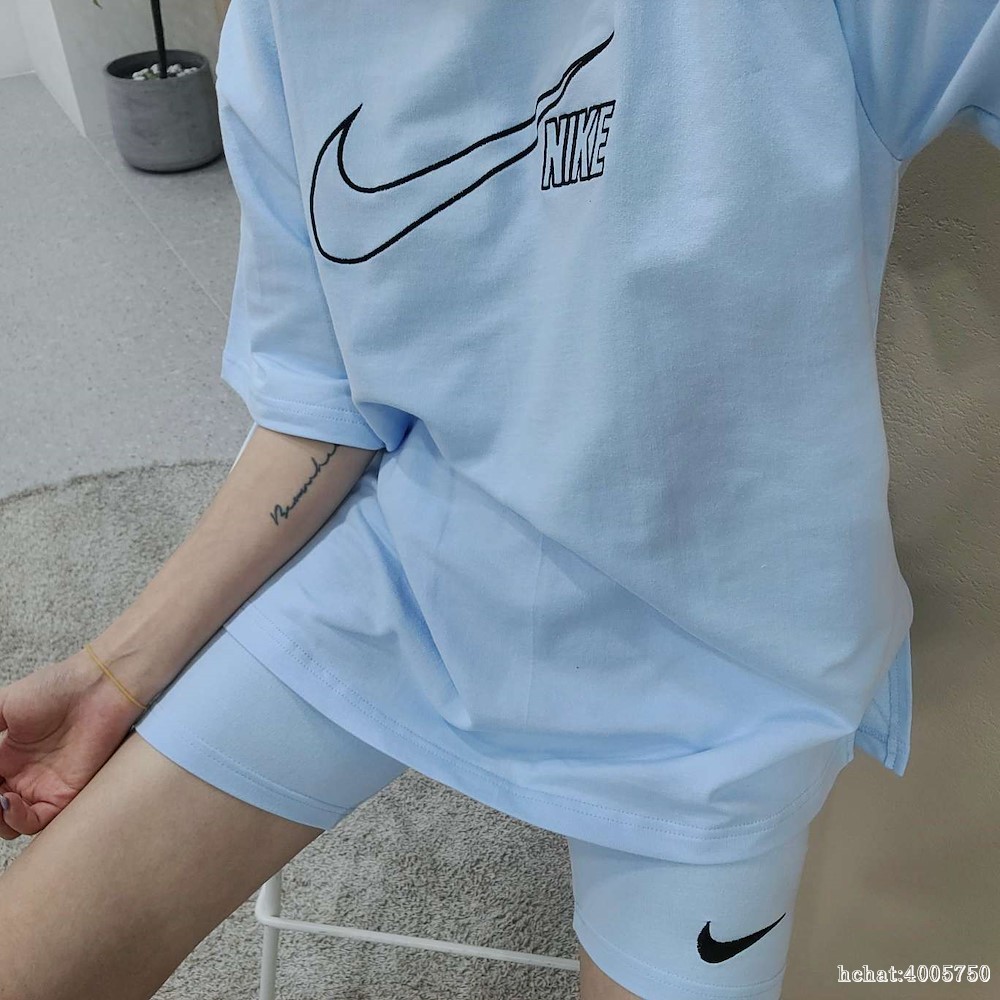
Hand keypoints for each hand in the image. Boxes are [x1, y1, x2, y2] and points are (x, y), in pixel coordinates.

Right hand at [0, 651, 145, 838]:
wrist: (99, 687)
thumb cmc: (55, 689)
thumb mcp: (3, 707)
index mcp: (4, 758)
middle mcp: (21, 778)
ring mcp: (41, 788)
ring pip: (7, 823)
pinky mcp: (64, 796)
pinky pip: (35, 822)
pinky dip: (15, 820)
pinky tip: (6, 801)